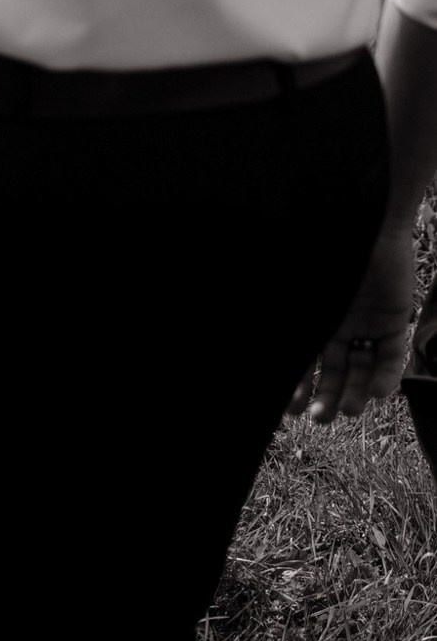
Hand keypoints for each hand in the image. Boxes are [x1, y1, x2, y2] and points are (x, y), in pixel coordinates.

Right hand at [293, 221, 417, 423]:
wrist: (359, 223)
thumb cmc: (319, 255)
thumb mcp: (290, 294)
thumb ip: (278, 324)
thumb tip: (246, 358)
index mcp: (313, 321)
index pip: (304, 363)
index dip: (298, 387)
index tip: (291, 410)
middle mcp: (339, 325)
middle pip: (335, 372)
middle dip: (327, 397)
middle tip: (320, 417)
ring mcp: (368, 324)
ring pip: (364, 369)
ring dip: (357, 394)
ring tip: (349, 411)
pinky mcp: (395, 319)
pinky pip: (392, 355)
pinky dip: (387, 376)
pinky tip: (377, 393)